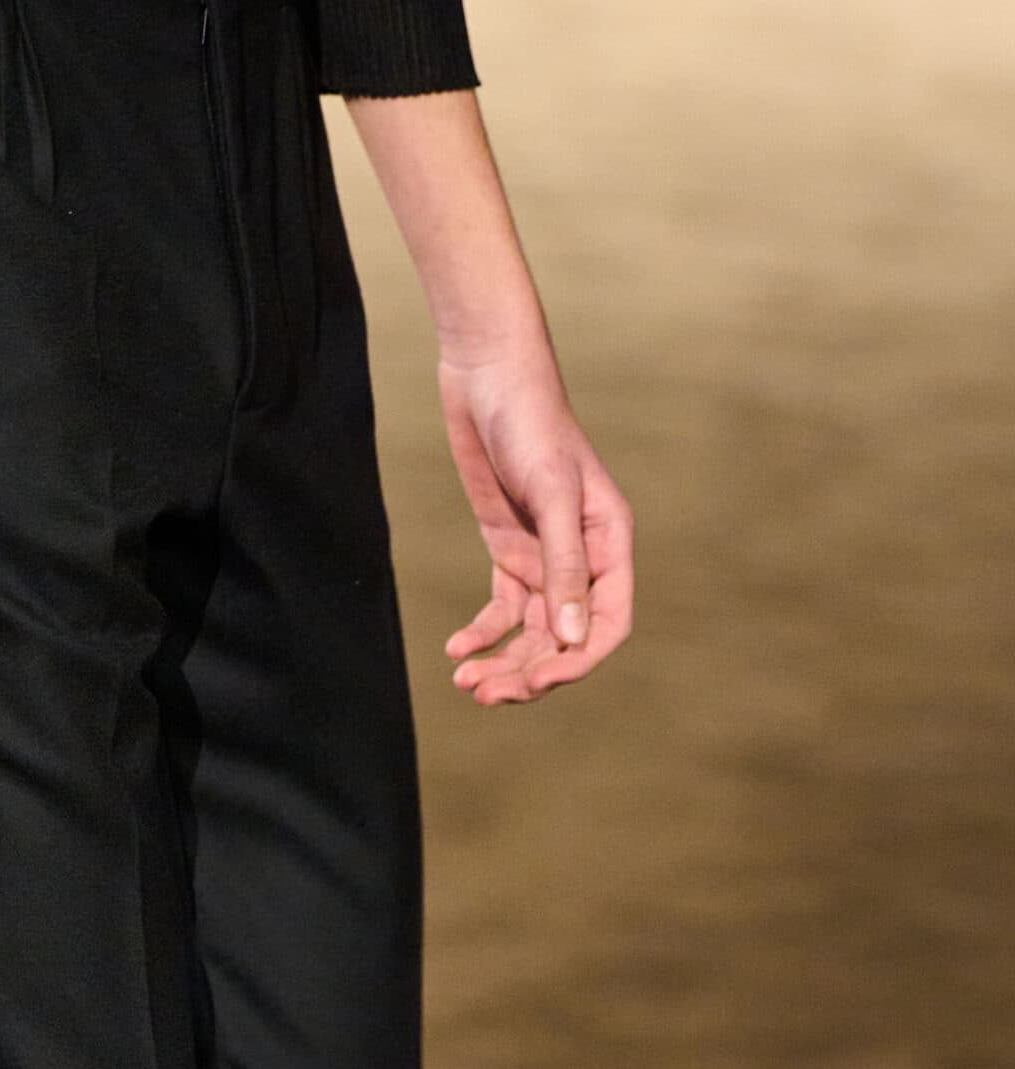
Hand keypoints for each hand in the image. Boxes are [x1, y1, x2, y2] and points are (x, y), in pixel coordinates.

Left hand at [437, 348, 633, 704]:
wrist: (487, 375)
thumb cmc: (530, 423)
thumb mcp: (550, 493)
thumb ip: (563, 565)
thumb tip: (573, 635)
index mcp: (610, 544)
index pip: (609, 622)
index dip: (578, 659)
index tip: (537, 680)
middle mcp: (582, 558)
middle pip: (564, 636)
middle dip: (529, 670)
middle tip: (484, 693)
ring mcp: (543, 557)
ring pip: (531, 631)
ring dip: (502, 661)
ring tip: (464, 681)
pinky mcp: (508, 550)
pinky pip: (501, 610)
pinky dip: (482, 633)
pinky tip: (456, 648)